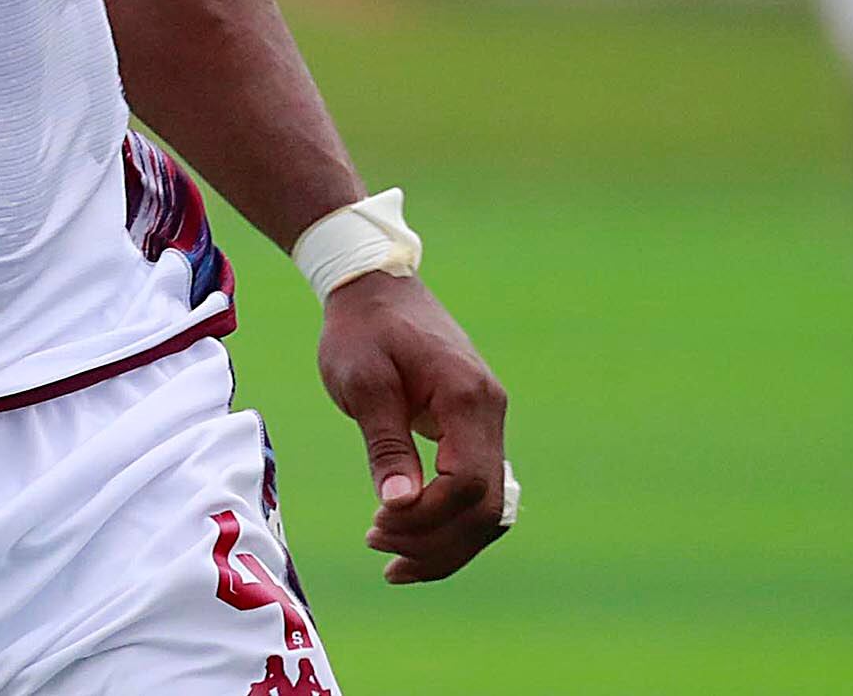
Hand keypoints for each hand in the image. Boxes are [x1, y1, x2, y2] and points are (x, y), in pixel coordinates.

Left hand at [319, 271, 512, 583]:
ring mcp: (488, 421)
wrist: (374, 288)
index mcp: (467, 398)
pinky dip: (450, 524)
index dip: (426, 518)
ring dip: (446, 543)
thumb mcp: (363, 383)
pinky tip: (413, 543)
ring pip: (488, 508)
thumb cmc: (361, 330)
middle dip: (435, 541)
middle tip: (377, 546)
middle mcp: (490, 412)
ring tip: (393, 564)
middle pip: (486, 507)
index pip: (467, 484)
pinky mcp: (475, 429)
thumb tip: (400, 504)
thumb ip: (385, 443)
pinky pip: (476, 490)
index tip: (377, 522)